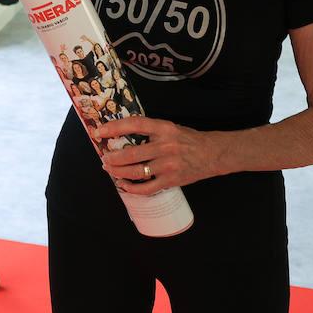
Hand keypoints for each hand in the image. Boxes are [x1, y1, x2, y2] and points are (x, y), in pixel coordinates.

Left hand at [94, 117, 215, 192]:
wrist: (212, 154)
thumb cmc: (188, 140)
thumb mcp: (170, 128)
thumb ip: (150, 131)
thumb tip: (122, 135)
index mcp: (164, 128)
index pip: (135, 124)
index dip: (115, 127)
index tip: (100, 131)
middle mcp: (165, 146)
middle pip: (131, 153)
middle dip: (113, 157)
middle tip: (104, 158)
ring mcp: (168, 165)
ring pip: (136, 171)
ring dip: (118, 172)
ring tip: (109, 170)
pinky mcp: (171, 180)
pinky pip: (147, 188)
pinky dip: (132, 188)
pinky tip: (124, 185)